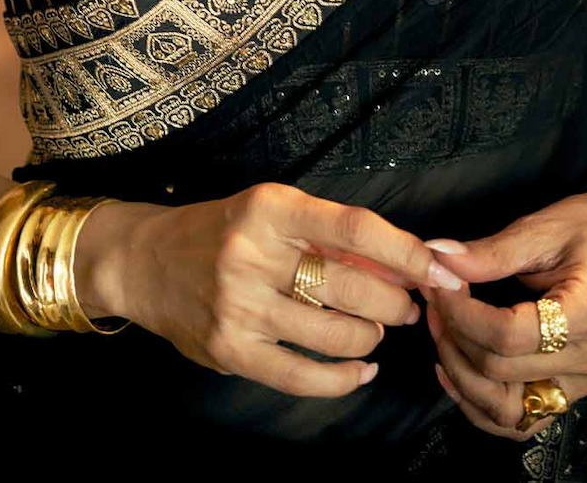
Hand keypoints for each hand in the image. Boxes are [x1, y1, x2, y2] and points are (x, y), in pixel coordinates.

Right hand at [80, 181, 449, 397]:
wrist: (144, 260)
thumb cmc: (223, 230)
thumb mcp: (272, 212)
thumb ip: (331, 235)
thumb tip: (405, 265)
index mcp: (270, 208)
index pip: (355, 228)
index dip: (406, 252)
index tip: (443, 270)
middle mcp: (252, 253)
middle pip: (350, 286)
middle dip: (395, 303)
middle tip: (407, 308)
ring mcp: (238, 305)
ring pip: (333, 333)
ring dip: (370, 337)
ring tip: (374, 331)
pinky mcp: (229, 351)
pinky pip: (302, 376)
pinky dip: (343, 378)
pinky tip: (360, 370)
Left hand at [421, 177, 586, 440]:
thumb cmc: (586, 226)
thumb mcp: (539, 229)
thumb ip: (489, 252)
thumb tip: (437, 260)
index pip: (508, 335)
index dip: (462, 314)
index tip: (439, 284)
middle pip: (501, 371)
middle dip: (454, 336)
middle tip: (432, 300)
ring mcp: (584, 383)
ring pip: (508, 411)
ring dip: (462, 378)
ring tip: (440, 334)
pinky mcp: (572, 390)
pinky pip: (521, 418)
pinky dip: (482, 405)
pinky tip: (455, 371)